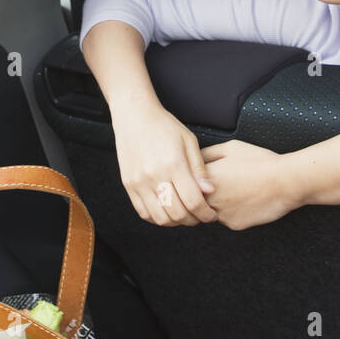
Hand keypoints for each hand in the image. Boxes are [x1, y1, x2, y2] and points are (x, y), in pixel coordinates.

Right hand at [112, 104, 218, 225]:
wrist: (135, 116)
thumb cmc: (164, 126)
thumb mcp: (189, 141)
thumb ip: (199, 169)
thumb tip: (209, 191)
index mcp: (173, 164)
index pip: (193, 201)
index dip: (206, 214)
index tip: (211, 215)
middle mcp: (154, 176)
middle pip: (178, 214)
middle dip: (193, 220)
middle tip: (200, 216)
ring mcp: (139, 182)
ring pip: (160, 218)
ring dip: (175, 222)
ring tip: (184, 214)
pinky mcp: (128, 185)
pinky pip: (143, 212)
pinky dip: (157, 217)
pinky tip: (166, 210)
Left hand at [199, 140, 297, 229]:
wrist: (285, 182)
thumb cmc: (260, 162)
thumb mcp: (231, 148)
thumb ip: (207, 153)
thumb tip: (195, 160)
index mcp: (205, 177)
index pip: (187, 180)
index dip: (197, 177)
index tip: (208, 174)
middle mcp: (208, 198)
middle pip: (196, 198)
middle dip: (204, 192)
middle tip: (225, 183)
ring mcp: (220, 214)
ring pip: (209, 211)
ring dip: (217, 203)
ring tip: (237, 190)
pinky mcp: (233, 224)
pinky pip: (226, 219)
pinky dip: (232, 211)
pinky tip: (245, 200)